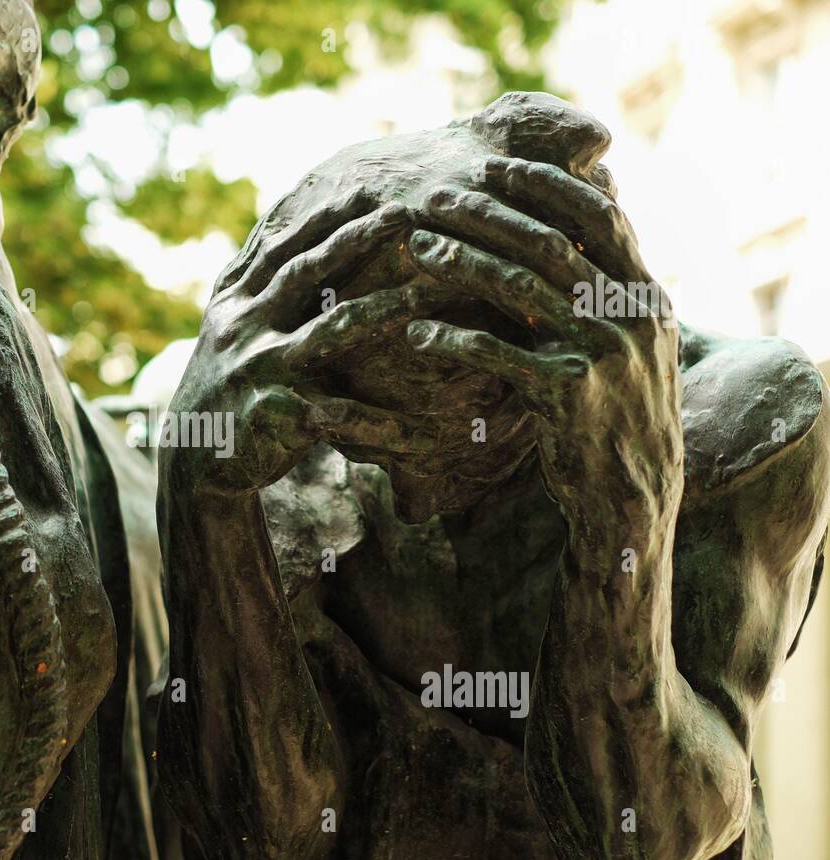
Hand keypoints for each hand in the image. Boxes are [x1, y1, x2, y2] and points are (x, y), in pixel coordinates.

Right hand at [164, 185, 463, 495]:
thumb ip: (255, 283)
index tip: (366, 187)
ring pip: (332, 330)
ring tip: (430, 294)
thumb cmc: (226, 389)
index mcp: (235, 303)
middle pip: (307, 272)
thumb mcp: (227, 329)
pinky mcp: (277, 414)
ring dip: (385, 308)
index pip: (283, 247)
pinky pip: (343, 415)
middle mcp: (243, 327)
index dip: (323, 216)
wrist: (196, 461)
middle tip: (406, 211)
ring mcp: (260, 368)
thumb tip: (283, 219)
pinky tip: (429, 430)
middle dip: (358, 238)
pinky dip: (388, 424)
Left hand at [405, 156, 682, 539]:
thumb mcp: (628, 346)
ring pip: (519, 289)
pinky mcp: (568, 395)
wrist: (632, 492)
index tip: (492, 166)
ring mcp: (602, 353)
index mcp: (645, 293)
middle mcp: (631, 315)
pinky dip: (453, 340)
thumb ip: (604, 293)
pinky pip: (497, 354)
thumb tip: (569, 236)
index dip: (544, 183)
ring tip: (415, 250)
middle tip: (434, 197)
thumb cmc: (615, 412)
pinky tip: (416, 334)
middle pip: (549, 242)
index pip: (598, 214)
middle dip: (487, 213)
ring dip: (461, 263)